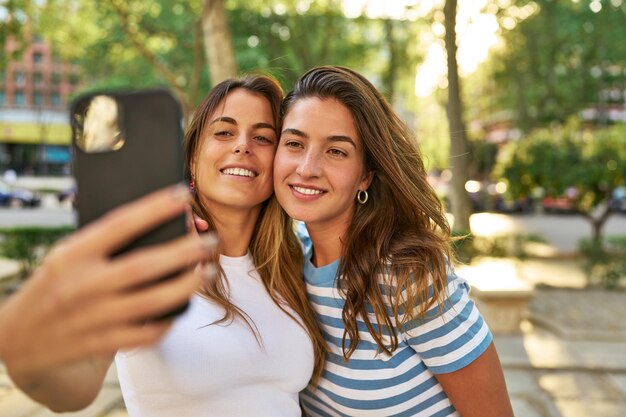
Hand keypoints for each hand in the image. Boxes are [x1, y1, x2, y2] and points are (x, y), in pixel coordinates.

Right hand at [0, 184, 216, 385]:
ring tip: (207, 271)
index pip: (119, 224)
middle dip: (184, 252)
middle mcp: (83, 285)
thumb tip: (161, 226)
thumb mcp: (67, 257)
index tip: (184, 194)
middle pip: (144, 265)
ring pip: (153, 302)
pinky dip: (169, 320)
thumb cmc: (55, 286)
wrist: (18, 340)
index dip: (155, 207)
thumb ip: (104, 244)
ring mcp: (93, 317)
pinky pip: (146, 333)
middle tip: (210, 241)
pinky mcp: (101, 343)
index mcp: (72, 255)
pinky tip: (182, 306)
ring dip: (187, 285)